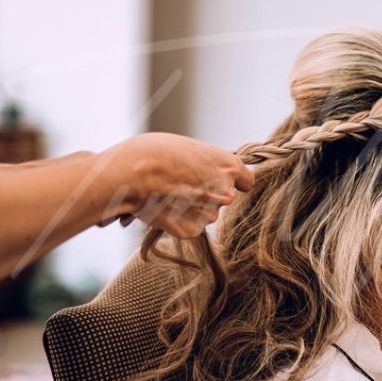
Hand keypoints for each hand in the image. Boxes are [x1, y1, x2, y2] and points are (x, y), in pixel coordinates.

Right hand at [104, 133, 253, 237]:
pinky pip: (191, 227)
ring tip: (168, 195)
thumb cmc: (157, 153)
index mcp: (229, 166)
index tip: (226, 184)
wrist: (134, 172)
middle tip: (183, 187)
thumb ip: (206, 166)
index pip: (247, 181)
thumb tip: (206, 175)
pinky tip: (164, 208)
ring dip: (193, 209)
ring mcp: (210, 213)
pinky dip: (179, 221)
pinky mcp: (193, 230)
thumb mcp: (190, 150)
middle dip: (208, 196)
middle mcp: (226, 191)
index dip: (235, 183)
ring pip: (207, 215)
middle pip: (224, 199)